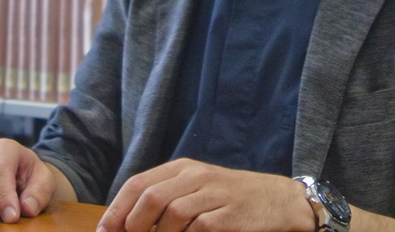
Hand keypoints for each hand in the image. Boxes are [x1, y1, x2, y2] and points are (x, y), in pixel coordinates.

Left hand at [97, 159, 315, 231]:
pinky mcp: (229, 216)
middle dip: (133, 225)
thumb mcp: (197, 189)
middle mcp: (197, 177)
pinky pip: (198, 230)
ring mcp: (214, 195)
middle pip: (151, 198)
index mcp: (183, 169)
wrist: (278, 200)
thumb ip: (165, 199)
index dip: (117, 210)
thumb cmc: (230, 198)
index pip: (138, 184)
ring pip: (172, 215)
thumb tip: (126, 224)